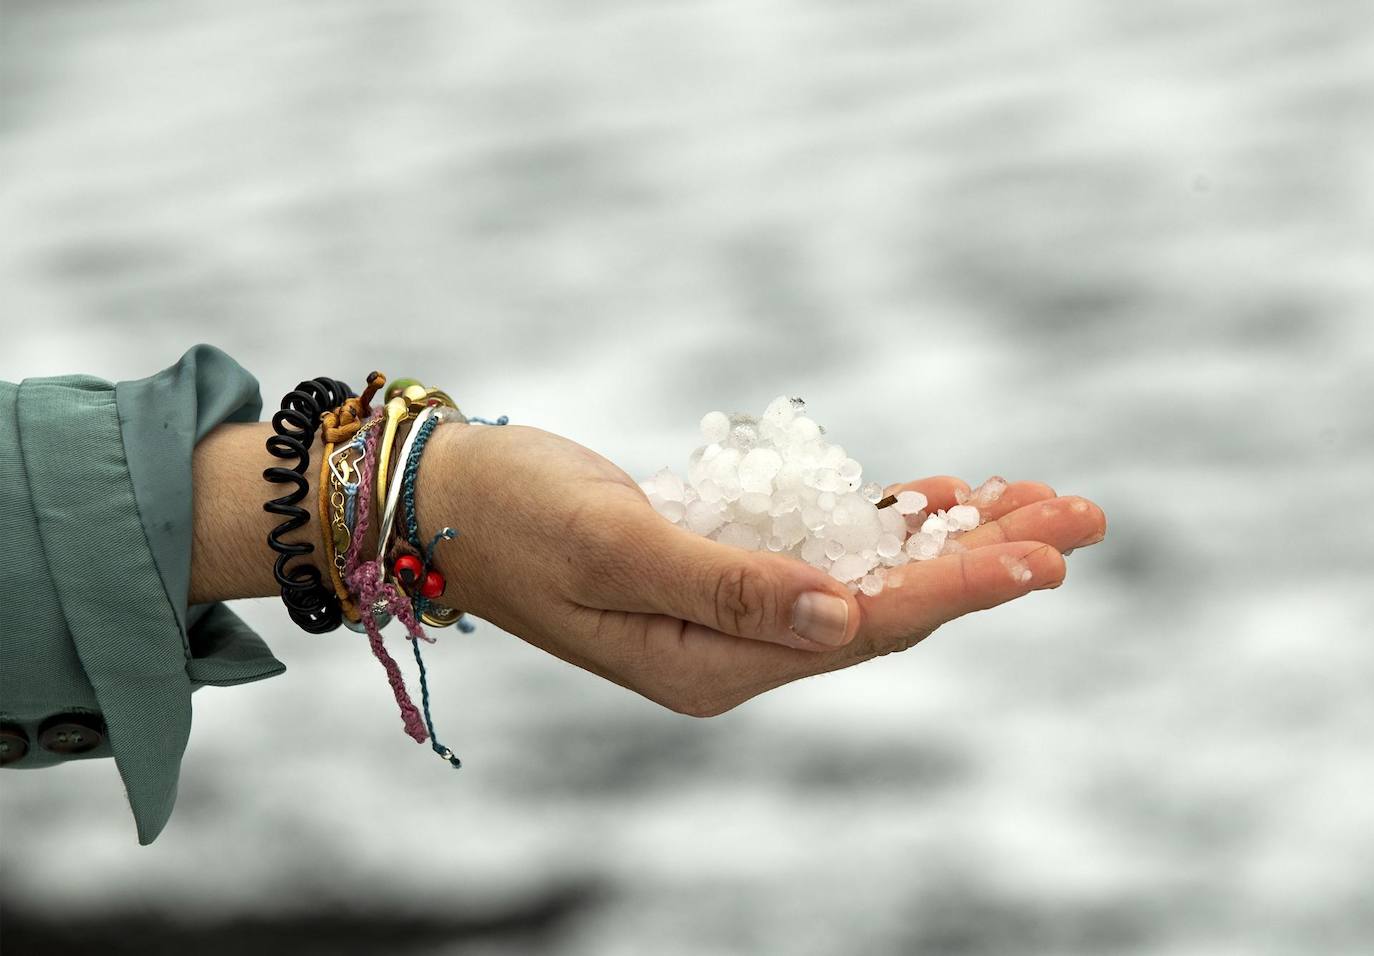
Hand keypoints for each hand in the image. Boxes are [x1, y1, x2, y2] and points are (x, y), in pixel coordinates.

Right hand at [419, 423, 1106, 716]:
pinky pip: (828, 548)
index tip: (1043, 554)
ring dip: (952, 537)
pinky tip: (945, 496)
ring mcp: (735, 609)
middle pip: (888, 609)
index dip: (955, 591)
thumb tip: (848, 615)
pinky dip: (886, 521)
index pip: (860, 633)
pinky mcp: (729, 563)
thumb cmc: (513, 516)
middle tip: (1082, 517)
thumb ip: (729, 586)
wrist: (448, 500)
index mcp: (710, 668)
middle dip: (984, 561)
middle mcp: (736, 651)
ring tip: (1042, 500)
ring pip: (870, 576)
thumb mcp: (614, 547)